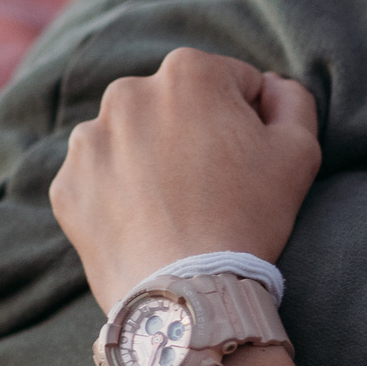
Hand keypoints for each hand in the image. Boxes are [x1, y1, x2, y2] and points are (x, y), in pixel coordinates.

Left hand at [51, 48, 322, 311]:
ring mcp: (89, 139)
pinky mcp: (67, 183)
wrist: (186, 293)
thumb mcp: (299, 151)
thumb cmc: (248, 219)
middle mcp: (128, 93)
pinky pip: (100, 179)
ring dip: (152, 160)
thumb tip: (271, 87)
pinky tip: (145, 223)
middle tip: (212, 188)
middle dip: (194, 134)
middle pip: (176, 106)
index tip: (249, 162)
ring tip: (175, 208)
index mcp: (188, 72)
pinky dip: (119, 194)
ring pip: (133, 139)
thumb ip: (293, 100)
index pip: (232, 84)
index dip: (250, 122)